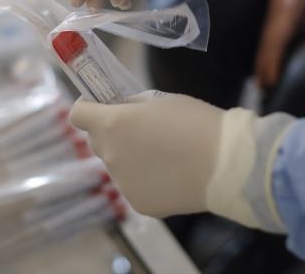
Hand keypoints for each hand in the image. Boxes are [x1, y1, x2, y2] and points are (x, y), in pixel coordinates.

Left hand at [69, 91, 223, 217]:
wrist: (226, 164)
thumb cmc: (196, 122)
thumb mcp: (161, 100)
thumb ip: (134, 107)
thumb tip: (123, 111)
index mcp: (112, 124)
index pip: (78, 115)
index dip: (87, 108)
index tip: (101, 105)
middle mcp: (110, 156)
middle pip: (97, 142)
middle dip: (110, 134)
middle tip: (138, 130)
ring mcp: (123, 183)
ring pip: (117, 166)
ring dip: (130, 158)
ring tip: (165, 156)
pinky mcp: (139, 204)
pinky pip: (134, 186)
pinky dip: (146, 180)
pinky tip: (171, 175)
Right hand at [256, 0, 304, 88]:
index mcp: (288, 10)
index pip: (276, 42)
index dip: (271, 63)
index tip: (269, 82)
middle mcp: (277, 12)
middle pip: (266, 45)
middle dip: (262, 68)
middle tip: (261, 91)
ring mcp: (275, 9)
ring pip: (265, 40)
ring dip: (262, 59)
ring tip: (260, 80)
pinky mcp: (278, 6)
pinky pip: (269, 32)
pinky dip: (266, 48)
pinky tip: (267, 55)